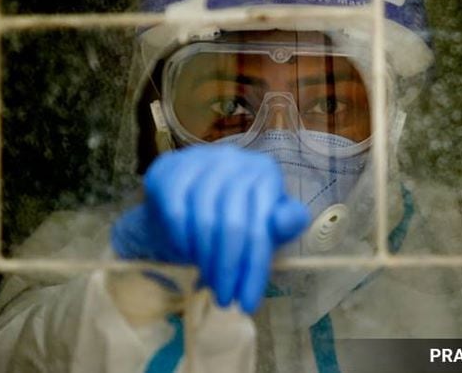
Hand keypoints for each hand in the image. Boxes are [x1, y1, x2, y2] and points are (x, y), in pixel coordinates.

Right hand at [111, 144, 309, 312]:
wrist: (187, 202)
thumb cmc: (234, 215)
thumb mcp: (263, 223)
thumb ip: (283, 223)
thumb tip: (291, 219)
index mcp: (265, 172)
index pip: (262, 224)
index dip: (255, 267)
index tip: (247, 304)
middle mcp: (235, 158)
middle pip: (232, 224)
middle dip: (228, 269)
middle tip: (224, 300)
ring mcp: (200, 159)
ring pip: (204, 220)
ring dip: (205, 260)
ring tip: (207, 281)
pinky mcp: (170, 168)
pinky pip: (176, 212)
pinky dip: (182, 241)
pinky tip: (187, 255)